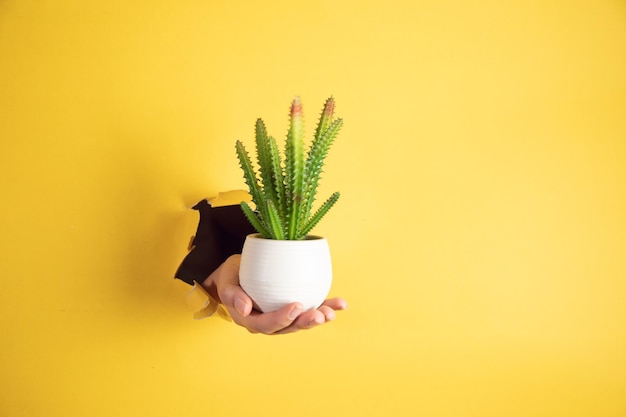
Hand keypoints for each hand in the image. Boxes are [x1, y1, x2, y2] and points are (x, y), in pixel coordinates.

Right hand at [202, 254, 346, 334]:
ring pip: (301, 321)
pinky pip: (310, 309)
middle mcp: (269, 322)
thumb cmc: (230, 277)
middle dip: (306, 322)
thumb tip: (244, 308)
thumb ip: (232, 295)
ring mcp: (282, 315)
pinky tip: (341, 305)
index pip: (268, 324)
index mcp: (251, 320)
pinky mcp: (293, 307)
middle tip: (321, 315)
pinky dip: (325, 306)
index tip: (297, 306)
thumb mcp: (226, 282)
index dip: (283, 318)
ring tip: (333, 312)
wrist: (235, 275)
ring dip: (319, 317)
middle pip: (289, 327)